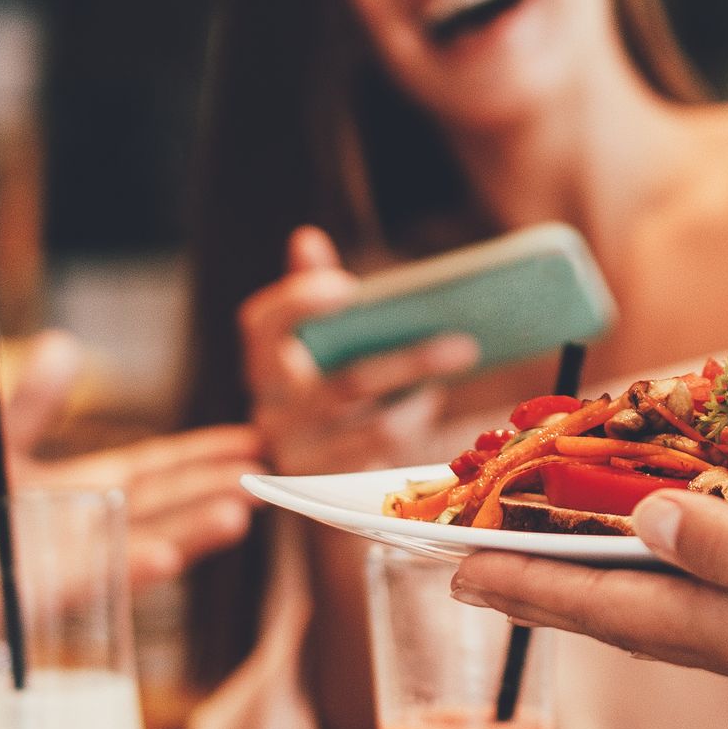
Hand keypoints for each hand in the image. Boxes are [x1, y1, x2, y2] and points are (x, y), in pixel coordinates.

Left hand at [0, 329, 257, 698]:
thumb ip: (31, 408)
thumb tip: (63, 343)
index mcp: (88, 492)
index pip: (159, 470)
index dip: (203, 456)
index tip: (252, 442)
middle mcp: (97, 531)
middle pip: (169, 505)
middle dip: (217, 489)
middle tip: (271, 474)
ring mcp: (82, 568)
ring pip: (149, 545)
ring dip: (193, 532)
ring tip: (239, 515)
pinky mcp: (52, 601)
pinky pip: (100, 583)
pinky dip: (134, 571)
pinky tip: (166, 558)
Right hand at [241, 228, 476, 476]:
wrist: (321, 473)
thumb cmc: (327, 387)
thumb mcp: (320, 342)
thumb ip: (311, 291)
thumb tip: (306, 238)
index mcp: (264, 364)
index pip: (262, 325)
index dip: (298, 302)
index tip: (348, 287)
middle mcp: (271, 412)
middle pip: (344, 384)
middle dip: (411, 361)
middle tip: (465, 342)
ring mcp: (299, 456)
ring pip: (375, 424)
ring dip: (424, 396)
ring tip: (456, 367)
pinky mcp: (330, 490)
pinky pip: (385, 456)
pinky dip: (414, 425)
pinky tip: (430, 403)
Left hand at [451, 489, 727, 728]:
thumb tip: (636, 522)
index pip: (612, 610)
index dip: (527, 586)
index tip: (445, 567)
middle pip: (630, 609)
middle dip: (548, 579)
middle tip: (472, 552)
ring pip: (679, 601)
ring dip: (609, 570)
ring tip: (552, 544)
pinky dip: (686, 559)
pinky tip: (689, 540)